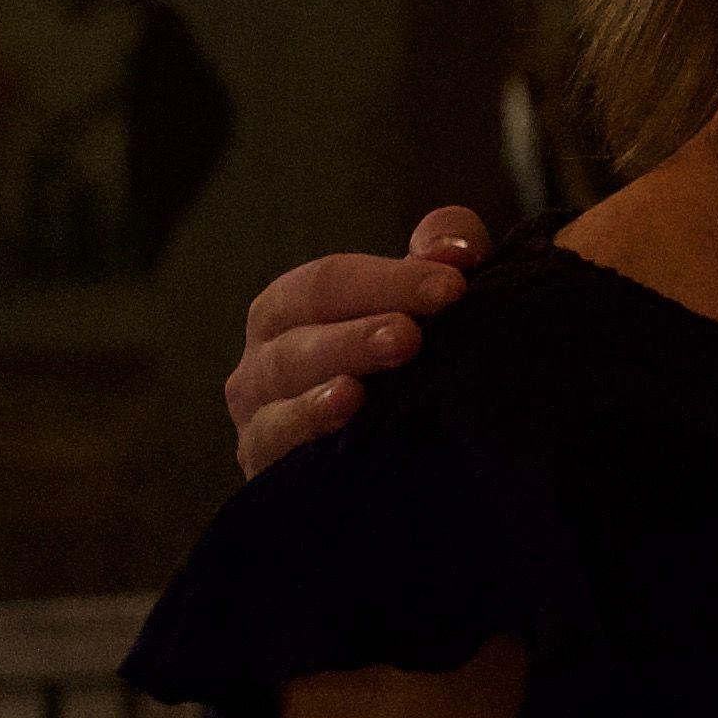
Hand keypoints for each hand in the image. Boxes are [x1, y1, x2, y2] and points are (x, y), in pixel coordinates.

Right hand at [224, 207, 490, 478]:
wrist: (406, 445)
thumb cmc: (412, 348)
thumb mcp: (430, 291)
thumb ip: (446, 249)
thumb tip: (457, 248)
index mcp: (292, 306)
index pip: (328, 283)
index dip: (388, 281)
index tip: (452, 288)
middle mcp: (265, 357)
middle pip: (300, 337)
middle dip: (357, 336)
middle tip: (410, 337)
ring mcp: (260, 414)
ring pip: (281, 391)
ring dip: (327, 386)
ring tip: (360, 387)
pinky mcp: (265, 469)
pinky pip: (272, 445)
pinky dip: (304, 429)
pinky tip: (343, 417)